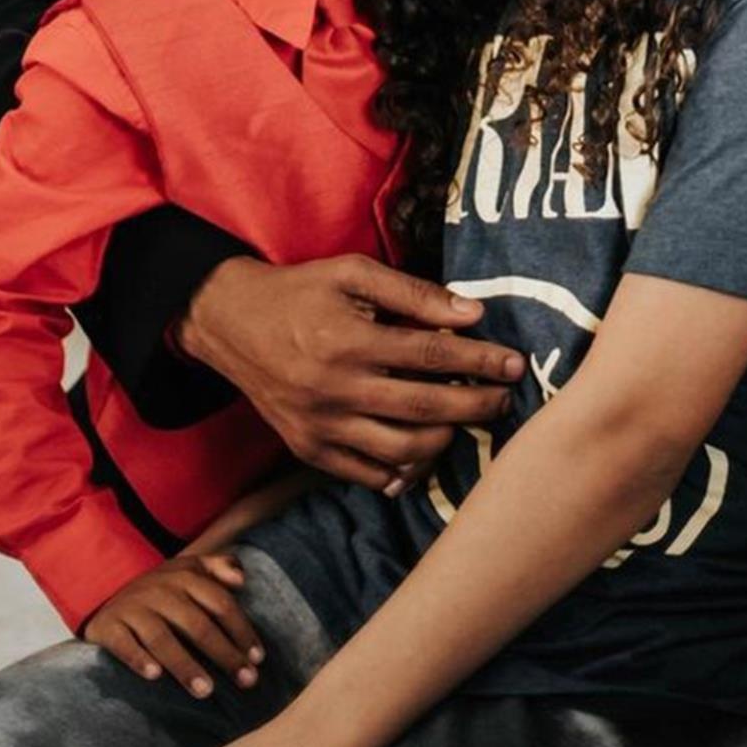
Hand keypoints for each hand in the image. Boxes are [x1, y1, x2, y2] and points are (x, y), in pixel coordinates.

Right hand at [85, 553, 261, 700]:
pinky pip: (124, 645)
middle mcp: (161, 590)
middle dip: (224, 654)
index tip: (258, 658)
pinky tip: (155, 676)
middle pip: (197, 625)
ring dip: (185, 665)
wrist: (105, 597)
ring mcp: (133, 607)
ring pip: (162, 639)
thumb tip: (242, 579)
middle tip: (246, 681)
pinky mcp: (108, 626)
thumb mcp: (188, 570)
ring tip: (206, 691)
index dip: (241, 631)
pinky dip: (138, 660)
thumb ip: (219, 567)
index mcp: (185, 576)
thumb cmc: (160, 590)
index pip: (221, 604)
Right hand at [179, 255, 523, 492]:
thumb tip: (472, 312)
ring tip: (466, 424)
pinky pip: (364, 475)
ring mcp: (320, 426)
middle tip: (506, 400)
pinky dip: (400, 472)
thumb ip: (414, 292)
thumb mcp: (355, 272)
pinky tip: (423, 455)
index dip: (481, 361)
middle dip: (476, 407)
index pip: (433, 357)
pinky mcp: (307, 448)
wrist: (231, 323)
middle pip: (424, 410)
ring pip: (400, 452)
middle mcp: (335, 390)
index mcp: (350, 342)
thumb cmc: (302, 291)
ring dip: (443, 442)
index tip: (515, 364)